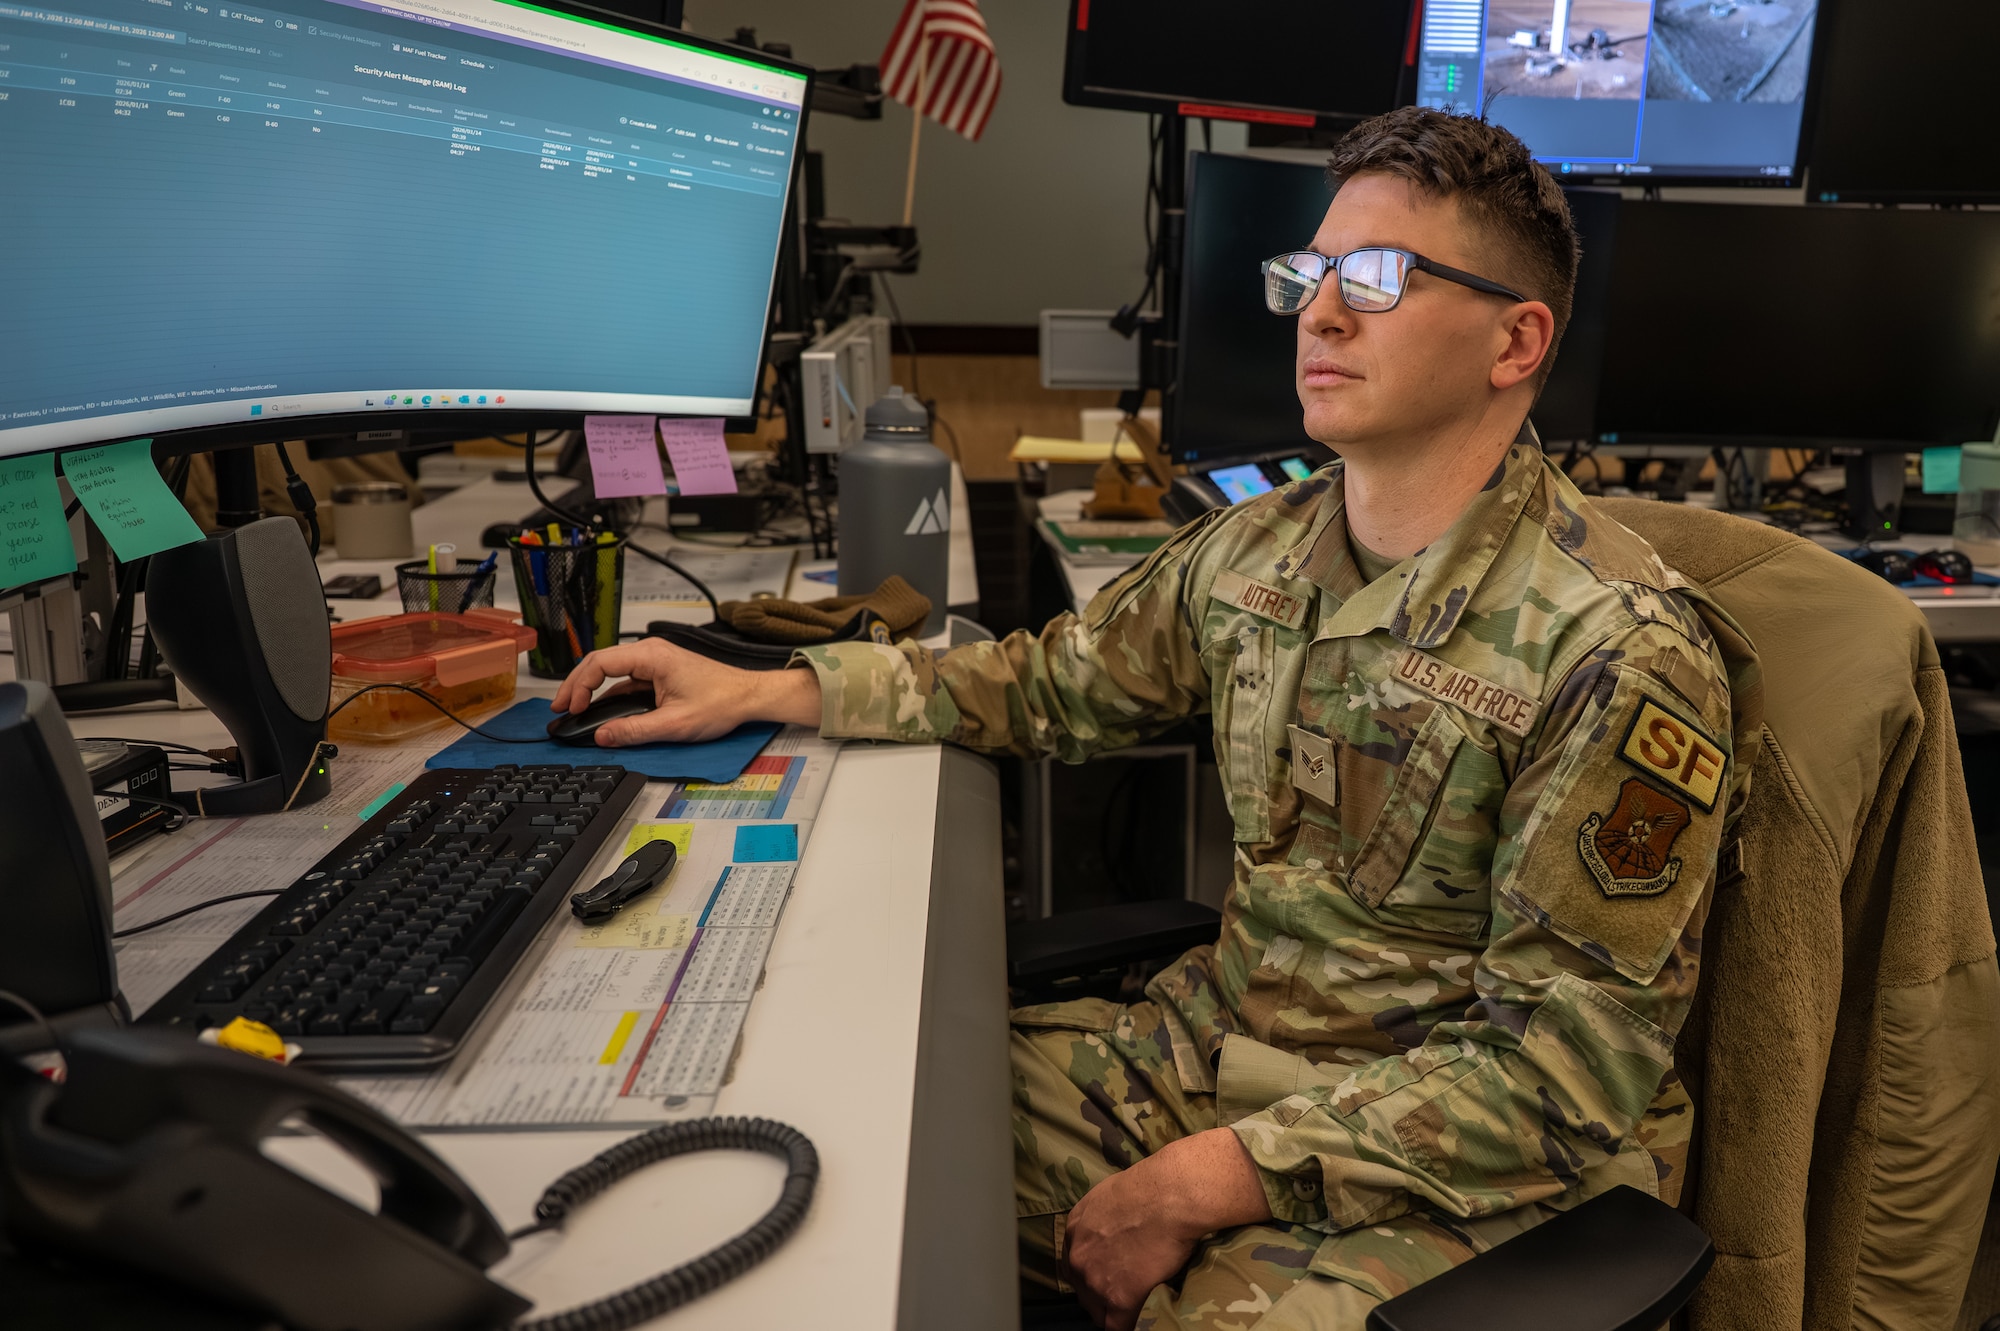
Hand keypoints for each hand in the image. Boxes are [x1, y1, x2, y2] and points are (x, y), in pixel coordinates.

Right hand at [550, 639, 821, 745]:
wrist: (750, 698)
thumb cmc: (722, 703)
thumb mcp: (674, 724)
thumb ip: (634, 730)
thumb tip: (602, 737)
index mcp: (652, 656)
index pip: (600, 662)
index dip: (578, 685)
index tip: (570, 708)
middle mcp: (651, 653)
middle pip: (601, 663)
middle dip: (577, 685)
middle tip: (561, 708)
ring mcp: (655, 662)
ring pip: (612, 672)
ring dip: (592, 690)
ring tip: (574, 710)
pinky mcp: (660, 673)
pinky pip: (627, 680)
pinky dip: (610, 694)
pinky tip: (600, 711)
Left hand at [1062, 1128, 1272, 1330]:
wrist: (1173, 1196)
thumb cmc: (1154, 1185)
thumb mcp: (1112, 1195)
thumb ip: (1105, 1218)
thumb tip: (1118, 1231)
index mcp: (1076, 1227)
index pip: (1075, 1262)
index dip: (1093, 1273)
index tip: (1109, 1276)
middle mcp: (1078, 1255)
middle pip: (1082, 1288)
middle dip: (1100, 1293)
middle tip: (1124, 1292)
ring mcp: (1095, 1279)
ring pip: (1097, 1310)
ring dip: (1115, 1310)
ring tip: (1137, 1304)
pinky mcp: (1119, 1298)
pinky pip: (1118, 1326)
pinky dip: (1131, 1324)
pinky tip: (1142, 1317)